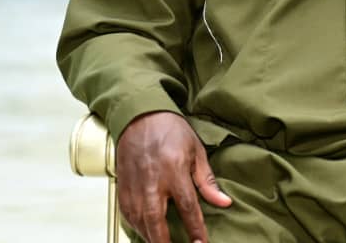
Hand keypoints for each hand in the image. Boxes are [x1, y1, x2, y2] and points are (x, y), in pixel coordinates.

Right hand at [116, 111, 232, 242]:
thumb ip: (207, 180)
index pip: (187, 206)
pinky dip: (136, 227)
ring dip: (151, 237)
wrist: (140, 116)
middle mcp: (152, 181)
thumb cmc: (169, 130)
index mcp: (174, 170)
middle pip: (157, 221)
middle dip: (164, 242)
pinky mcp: (122, 187)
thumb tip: (223, 202)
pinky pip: (127, 214)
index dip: (195, 228)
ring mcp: (134, 185)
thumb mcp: (196, 150)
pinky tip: (145, 232)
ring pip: (140, 221)